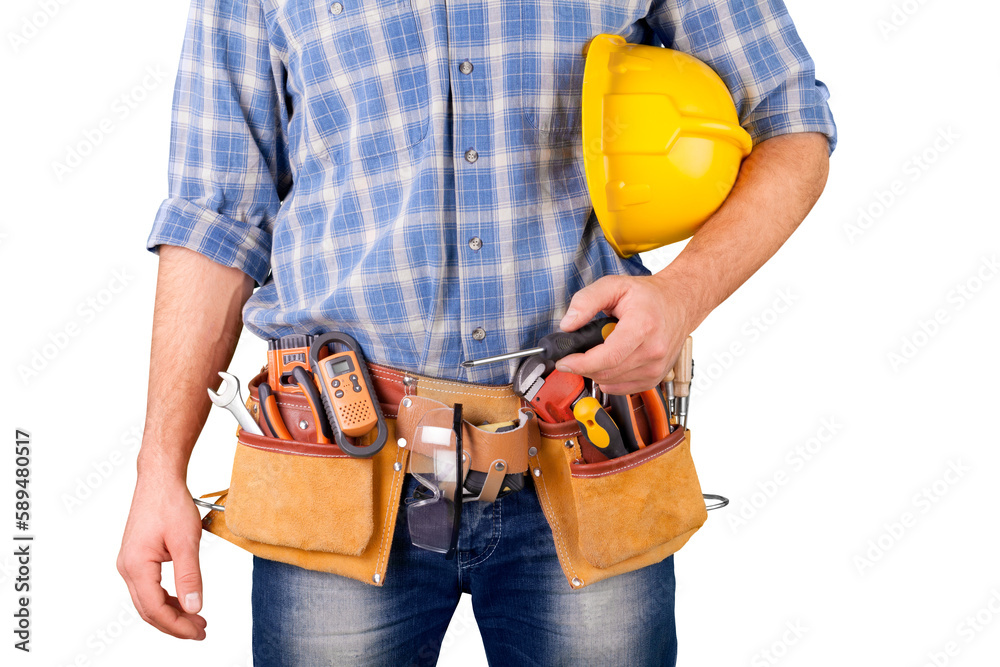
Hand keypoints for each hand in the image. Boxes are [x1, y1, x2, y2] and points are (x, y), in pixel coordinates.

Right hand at [117, 471, 206, 639]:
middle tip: (200, 631)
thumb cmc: (170, 503)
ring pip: (148, 600)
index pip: (155, 609)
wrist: (159, 479)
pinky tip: (183, 601)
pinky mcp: (137, 558)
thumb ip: (190, 576)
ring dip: (171, 613)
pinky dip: (166, 598)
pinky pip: (149, 587)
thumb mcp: (186, 541)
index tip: (198, 631)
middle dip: (175, 625)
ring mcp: (130, 563)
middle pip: (148, 610)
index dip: (177, 625)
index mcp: (136, 566)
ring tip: (196, 620)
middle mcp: (127, 568)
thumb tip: (193, 607)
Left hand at [554, 274, 693, 394]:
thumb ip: (586, 301)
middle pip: (606, 372)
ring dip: (595, 372)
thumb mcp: (614, 285)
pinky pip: (622, 388)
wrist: (679, 304)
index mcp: (642, 327)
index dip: (580, 363)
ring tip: (597, 351)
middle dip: (583, 367)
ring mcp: (656, 368)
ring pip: (611, 383)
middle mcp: (652, 351)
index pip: (607, 357)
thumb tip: (568, 324)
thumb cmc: (649, 296)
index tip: (564, 361)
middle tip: (575, 354)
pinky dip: (609, 378)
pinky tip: (611, 361)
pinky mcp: (654, 379)